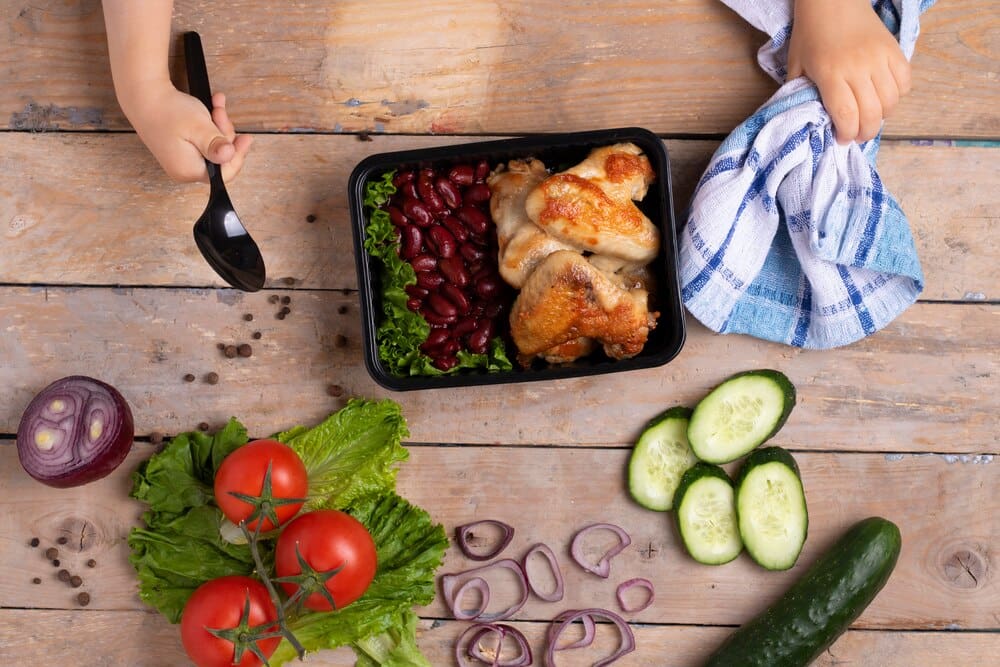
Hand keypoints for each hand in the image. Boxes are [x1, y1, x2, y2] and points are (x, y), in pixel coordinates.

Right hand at [121, 82, 252, 182]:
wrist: (143, 96)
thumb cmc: (168, 110)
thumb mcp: (198, 127)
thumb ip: (215, 144)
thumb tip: (229, 156)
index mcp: (189, 170)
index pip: (225, 173)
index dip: (237, 155)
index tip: (246, 139)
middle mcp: (185, 170)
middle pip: (220, 159)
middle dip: (225, 134)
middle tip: (220, 112)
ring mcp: (183, 161)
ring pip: (214, 147)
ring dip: (218, 126)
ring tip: (216, 105)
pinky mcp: (182, 151)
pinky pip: (204, 142)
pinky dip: (210, 126)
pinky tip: (212, 108)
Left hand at [788, 0, 911, 143]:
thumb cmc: (810, 33)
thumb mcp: (796, 65)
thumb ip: (800, 92)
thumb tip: (809, 117)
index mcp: (831, 74)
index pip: (847, 115)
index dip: (847, 134)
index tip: (842, 139)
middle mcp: (858, 68)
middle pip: (872, 113)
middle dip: (866, 132)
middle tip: (858, 135)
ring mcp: (879, 58)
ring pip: (892, 101)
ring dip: (883, 115)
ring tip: (871, 116)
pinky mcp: (894, 49)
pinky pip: (906, 81)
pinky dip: (899, 94)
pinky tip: (885, 96)